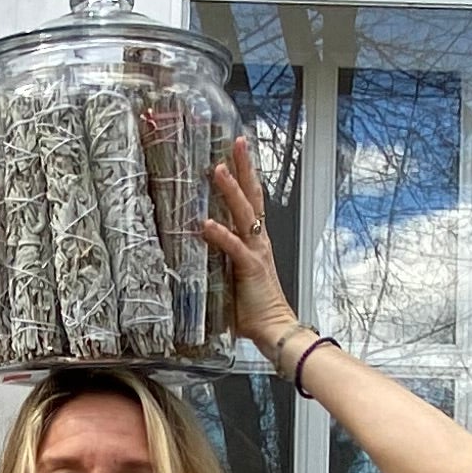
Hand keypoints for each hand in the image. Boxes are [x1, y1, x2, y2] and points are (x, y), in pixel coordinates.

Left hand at [201, 135, 298, 361]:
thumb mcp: (231, 277)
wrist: (274, 329)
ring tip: (219, 170)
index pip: (250, 201)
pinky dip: (221, 235)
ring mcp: (255, 253)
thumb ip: (218, 260)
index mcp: (254, 242)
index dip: (244, 176)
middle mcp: (258, 241)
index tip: (235, 153)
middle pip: (252, 197)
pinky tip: (207, 224)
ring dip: (231, 191)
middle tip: (237, 143)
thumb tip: (196, 250)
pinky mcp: (251, 269)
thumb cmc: (254, 309)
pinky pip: (235, 248)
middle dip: (244, 168)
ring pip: (244, 214)